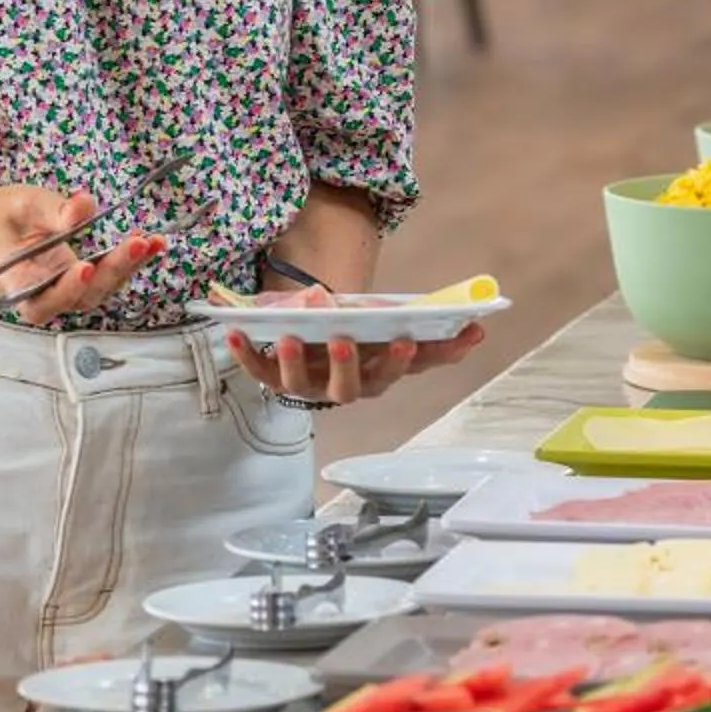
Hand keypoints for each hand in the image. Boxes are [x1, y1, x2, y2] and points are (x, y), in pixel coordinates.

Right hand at [0, 185, 162, 326]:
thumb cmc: (4, 217)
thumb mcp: (23, 204)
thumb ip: (52, 209)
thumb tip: (84, 207)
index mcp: (16, 282)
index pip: (41, 301)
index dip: (65, 290)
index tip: (84, 266)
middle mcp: (43, 295)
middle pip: (80, 297)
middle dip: (111, 271)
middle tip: (136, 244)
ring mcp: (66, 290)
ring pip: (99, 290)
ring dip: (128, 268)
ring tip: (152, 242)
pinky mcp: (83, 281)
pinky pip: (107, 277)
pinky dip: (130, 261)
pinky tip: (152, 242)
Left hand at [224, 283, 488, 408]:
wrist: (316, 330)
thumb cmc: (360, 329)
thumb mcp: (392, 324)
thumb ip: (433, 330)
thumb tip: (479, 327)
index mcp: (377, 374)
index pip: (398, 372)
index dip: (404, 360)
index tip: (409, 339)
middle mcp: (342, 386)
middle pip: (348, 387)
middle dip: (347, 365)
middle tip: (344, 341)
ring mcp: (306, 383)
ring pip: (300, 383)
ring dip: (295, 361)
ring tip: (291, 336)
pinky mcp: (273, 375)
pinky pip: (256, 369)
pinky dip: (243, 352)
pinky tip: (232, 330)